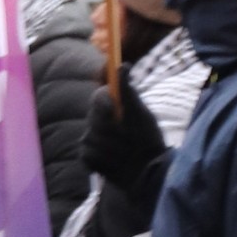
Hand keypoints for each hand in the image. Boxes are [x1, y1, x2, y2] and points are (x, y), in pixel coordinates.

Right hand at [83, 75, 165, 189]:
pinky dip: (102, 161)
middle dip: (112, 130)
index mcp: (113, 108)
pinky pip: (87, 155)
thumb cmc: (148, 140)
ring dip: (110, 148)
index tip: (113, 112)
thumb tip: (124, 64)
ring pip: (91, 138)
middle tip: (128, 138)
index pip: (97, 98)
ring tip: (127, 154)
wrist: (148, 172)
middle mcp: (100, 122)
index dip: (103, 105)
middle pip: (93, 119)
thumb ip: (128, 92)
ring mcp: (92, 139)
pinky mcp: (88, 157)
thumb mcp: (140, 114)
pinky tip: (115, 165)